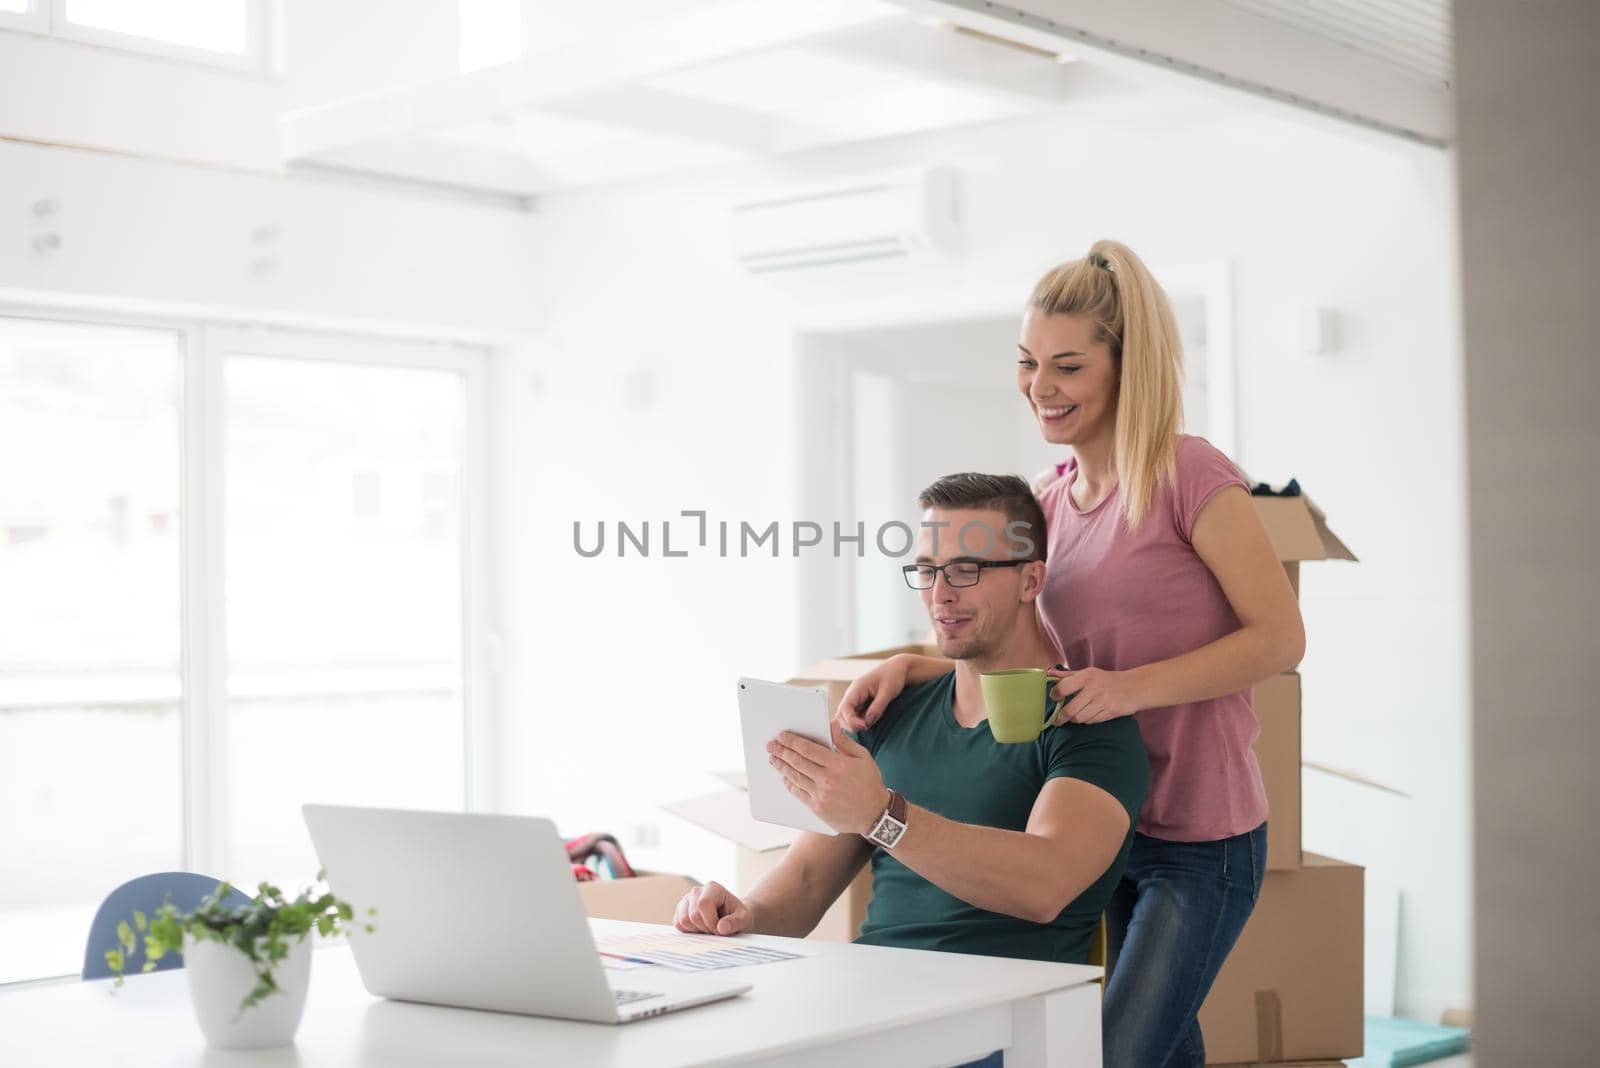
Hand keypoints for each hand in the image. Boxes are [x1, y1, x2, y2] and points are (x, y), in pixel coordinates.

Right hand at [673, 881, 753, 935]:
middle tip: (716, 930)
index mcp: (713, 888)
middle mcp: (697, 891)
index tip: (720, 929)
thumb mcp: (743, 918)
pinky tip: (700, 928)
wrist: (733, 916)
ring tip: (708, 928)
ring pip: (683, 920)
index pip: (703, 904)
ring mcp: (687, 900)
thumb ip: (735, 922)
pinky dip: (689, 931)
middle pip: (693, 915)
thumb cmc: (738, 915)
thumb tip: (722, 927)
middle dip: (705, 928)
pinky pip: (678, 924)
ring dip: (697, 930)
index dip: (711, 921)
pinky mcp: (680, 910)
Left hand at [768, 723, 887, 834]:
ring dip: (782, 767)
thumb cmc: (869, 783)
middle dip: (782, 752)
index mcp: (838, 764)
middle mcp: (827, 779)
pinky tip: (784, 777)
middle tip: (771, 745)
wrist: (875, 814)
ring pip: (796, 777)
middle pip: (798, 762)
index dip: (793, 741)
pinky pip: (799, 794)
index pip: (808, 749)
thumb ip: (844, 741)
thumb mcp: (862, 757)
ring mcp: (821, 795)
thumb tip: (831, 725)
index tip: (782, 736)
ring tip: (773, 759)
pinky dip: (790, 784)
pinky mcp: (818, 808)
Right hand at [834, 656, 909, 730]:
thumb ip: (878, 707)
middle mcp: (853, 694)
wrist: (898, 668)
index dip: (851, 720)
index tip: (864, 726)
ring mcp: (856, 699)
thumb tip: (868, 723)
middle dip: (851, 724)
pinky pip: (856, 716)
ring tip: (869, 726)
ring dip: (855, 724)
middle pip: (842, 714)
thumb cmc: (893, 676)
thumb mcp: (888, 691)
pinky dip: (860, 722)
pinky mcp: (862, 703)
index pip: (845, 708)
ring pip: (847, 717)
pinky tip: (870, 723)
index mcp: (857, 688)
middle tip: (867, 728)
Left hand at [1048, 666, 1142, 724]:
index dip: (1055, 695)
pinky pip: (1092, 721)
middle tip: (1058, 720)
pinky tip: (1089, 715)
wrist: (1134, 687)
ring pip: (1080, 718)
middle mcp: (1094, 688)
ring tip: (1075, 716)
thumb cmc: (1107, 680)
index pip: (1063, 688)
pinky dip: (1087, 720)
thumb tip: (1049, 673)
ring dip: (1075, 719)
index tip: (1054, 698)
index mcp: (1087, 676)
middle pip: (1070, 710)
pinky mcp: (1110, 712)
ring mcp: (1103, 701)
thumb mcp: (1088, 673)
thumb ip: (1068, 675)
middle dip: (1061, 717)